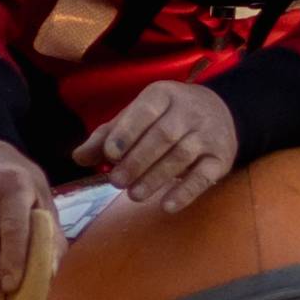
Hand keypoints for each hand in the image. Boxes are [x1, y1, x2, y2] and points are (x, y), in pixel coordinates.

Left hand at [75, 80, 237, 215]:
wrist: (222, 111)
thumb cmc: (167, 116)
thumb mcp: (139, 116)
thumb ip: (108, 135)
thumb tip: (78, 157)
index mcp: (164, 94)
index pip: (145, 110)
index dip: (127, 132)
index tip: (110, 154)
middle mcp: (189, 110)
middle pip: (163, 135)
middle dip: (137, 161)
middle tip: (116, 182)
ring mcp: (208, 134)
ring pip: (182, 155)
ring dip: (155, 177)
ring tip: (134, 195)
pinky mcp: (221, 157)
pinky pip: (204, 175)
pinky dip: (186, 192)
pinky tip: (167, 206)